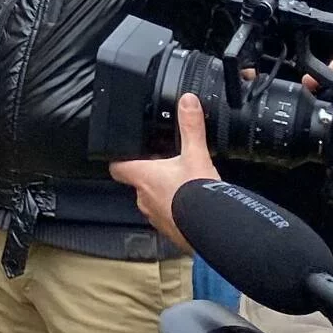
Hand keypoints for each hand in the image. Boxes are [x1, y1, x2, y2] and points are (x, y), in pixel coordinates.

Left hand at [107, 92, 219, 247]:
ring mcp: (156, 218)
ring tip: (183, 186)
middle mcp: (144, 199)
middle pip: (138, 183)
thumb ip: (191, 127)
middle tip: (167, 166)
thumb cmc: (198, 194)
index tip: (126, 155)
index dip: (120, 160)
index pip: (118, 167)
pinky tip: (193, 207)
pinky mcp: (171, 232)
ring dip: (164, 194)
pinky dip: (176, 212)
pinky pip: (168, 218)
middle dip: (151, 176)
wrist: (214, 231)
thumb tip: (187, 101)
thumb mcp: (196, 155)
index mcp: (143, 177)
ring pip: (153, 201)